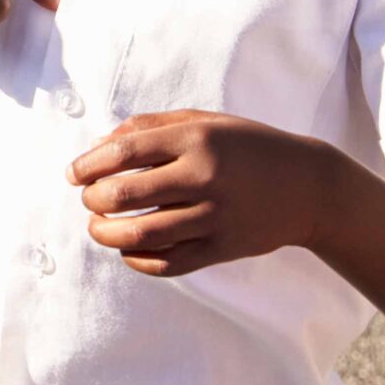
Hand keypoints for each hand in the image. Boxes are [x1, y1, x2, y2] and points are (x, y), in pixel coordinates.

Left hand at [69, 111, 337, 276]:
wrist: (310, 187)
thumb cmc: (246, 147)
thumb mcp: (203, 121)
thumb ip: (148, 128)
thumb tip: (96, 147)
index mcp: (196, 139)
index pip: (123, 152)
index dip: (87, 165)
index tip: (74, 174)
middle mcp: (204, 177)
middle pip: (124, 194)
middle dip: (92, 199)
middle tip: (89, 199)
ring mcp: (215, 216)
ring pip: (140, 234)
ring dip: (106, 233)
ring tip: (99, 227)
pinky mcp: (223, 248)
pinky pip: (168, 263)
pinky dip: (137, 259)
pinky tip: (128, 249)